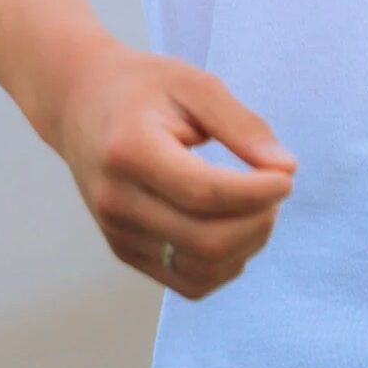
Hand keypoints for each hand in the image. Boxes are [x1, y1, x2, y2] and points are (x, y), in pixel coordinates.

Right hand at [47, 38, 298, 300]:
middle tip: (276, 187)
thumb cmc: (144, 87)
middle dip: (258, 221)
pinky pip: (186, 281)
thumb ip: (242, 126)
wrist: (80, 104)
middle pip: (205, 240)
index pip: (204, 193)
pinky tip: (236, 227)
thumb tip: (286, 169)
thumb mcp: (195, 85)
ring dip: (247, 245)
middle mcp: (118, 201)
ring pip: (200, 270)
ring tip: (259, 206)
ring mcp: (118, 234)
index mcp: (130, 152)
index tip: (286, 175)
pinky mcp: (125, 252)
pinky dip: (224, 264)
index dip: (256, 192)